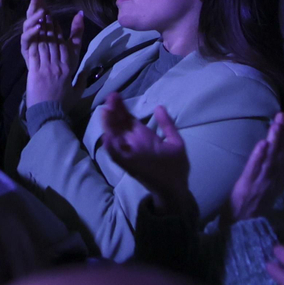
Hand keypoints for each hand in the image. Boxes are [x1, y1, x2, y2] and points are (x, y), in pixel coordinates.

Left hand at [21, 0, 85, 106]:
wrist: (49, 115)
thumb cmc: (64, 105)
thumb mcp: (78, 92)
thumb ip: (82, 79)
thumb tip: (85, 71)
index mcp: (71, 69)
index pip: (69, 45)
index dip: (64, 31)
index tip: (60, 20)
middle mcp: (60, 65)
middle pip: (56, 41)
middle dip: (51, 25)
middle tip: (47, 11)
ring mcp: (48, 67)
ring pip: (46, 43)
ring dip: (43, 28)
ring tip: (40, 15)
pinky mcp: (35, 72)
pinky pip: (35, 52)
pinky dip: (34, 40)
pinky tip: (33, 30)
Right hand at [98, 97, 197, 220]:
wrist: (177, 188)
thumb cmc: (175, 166)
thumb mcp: (175, 142)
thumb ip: (167, 125)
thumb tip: (159, 106)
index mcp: (143, 137)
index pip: (128, 119)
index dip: (121, 108)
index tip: (115, 96)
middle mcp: (134, 144)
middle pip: (120, 126)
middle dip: (114, 113)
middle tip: (109, 98)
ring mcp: (131, 155)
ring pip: (115, 138)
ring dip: (109, 126)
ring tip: (106, 112)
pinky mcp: (130, 166)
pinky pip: (118, 157)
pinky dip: (112, 148)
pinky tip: (108, 137)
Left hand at [227, 111, 283, 220]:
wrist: (240, 228)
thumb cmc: (253, 209)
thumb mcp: (271, 194)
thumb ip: (281, 178)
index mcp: (278, 181)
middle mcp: (272, 181)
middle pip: (279, 155)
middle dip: (282, 135)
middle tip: (281, 116)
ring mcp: (261, 184)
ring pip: (270, 159)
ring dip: (274, 141)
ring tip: (276, 125)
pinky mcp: (247, 187)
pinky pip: (255, 170)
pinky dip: (259, 157)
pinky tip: (262, 144)